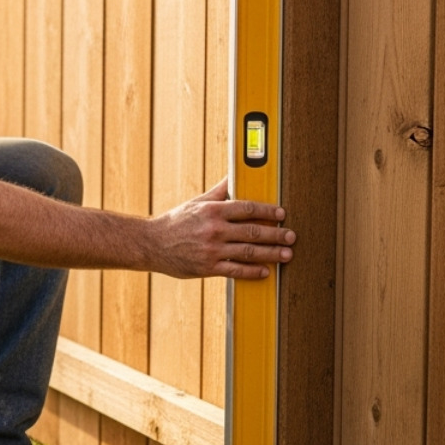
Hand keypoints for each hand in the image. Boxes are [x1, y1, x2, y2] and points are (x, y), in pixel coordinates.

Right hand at [148, 178, 296, 279]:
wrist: (152, 244)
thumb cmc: (177, 221)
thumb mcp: (197, 202)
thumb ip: (219, 190)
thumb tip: (234, 173)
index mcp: (213, 210)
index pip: (247, 208)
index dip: (268, 211)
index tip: (282, 214)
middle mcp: (214, 229)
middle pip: (253, 230)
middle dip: (276, 234)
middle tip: (291, 236)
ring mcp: (212, 249)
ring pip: (248, 251)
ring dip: (271, 253)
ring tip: (286, 254)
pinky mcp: (207, 267)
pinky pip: (235, 270)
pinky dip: (252, 271)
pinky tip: (265, 271)